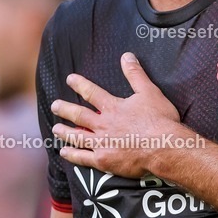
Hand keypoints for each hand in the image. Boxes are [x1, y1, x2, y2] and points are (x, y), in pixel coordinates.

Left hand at [50, 52, 190, 177]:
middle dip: (65, 109)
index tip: (69, 79)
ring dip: (65, 132)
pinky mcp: (104, 160)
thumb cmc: (159, 120)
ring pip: (78, 136)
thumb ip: (135, 74)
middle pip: (79, 115)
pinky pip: (83, 157)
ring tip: (55, 128)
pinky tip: (64, 152)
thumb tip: (127, 56)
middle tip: (54, 106)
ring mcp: (102, 143)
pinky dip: (72, 155)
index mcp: (113, 107)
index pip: (92, 93)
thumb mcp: (149, 91)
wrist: (164, 147)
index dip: (80, 85)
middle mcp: (103, 124)